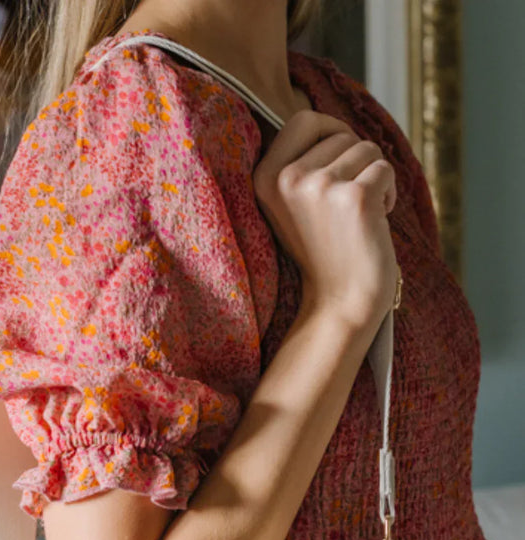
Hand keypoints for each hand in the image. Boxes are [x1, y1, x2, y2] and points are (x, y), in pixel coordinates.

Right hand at [253, 110, 398, 333]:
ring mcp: (319, 187)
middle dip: (356, 162)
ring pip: (367, 148)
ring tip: (360, 216)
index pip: (304, 119)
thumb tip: (331, 122)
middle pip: (341, 132)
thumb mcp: (294, 204)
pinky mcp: (354, 198)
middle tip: (348, 204)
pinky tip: (377, 221)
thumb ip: (301, 162)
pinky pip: (386, 168)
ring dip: (374, 178)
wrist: (340, 303)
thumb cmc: (325, 251)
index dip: (331, 132)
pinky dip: (390, 192)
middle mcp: (287, 179)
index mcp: (265, 177)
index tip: (339, 162)